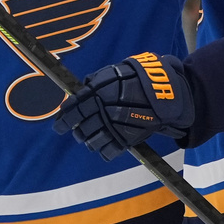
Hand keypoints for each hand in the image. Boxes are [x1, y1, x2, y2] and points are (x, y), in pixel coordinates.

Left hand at [53, 52, 194, 160]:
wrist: (164, 90)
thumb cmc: (137, 79)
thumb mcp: (113, 73)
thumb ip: (95, 83)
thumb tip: (77, 94)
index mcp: (97, 92)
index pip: (73, 108)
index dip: (63, 118)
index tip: (59, 125)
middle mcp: (102, 109)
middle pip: (80, 127)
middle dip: (77, 131)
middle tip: (78, 131)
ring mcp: (114, 125)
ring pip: (91, 141)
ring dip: (89, 141)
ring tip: (91, 139)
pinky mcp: (126, 137)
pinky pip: (108, 151)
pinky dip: (105, 151)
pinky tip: (105, 147)